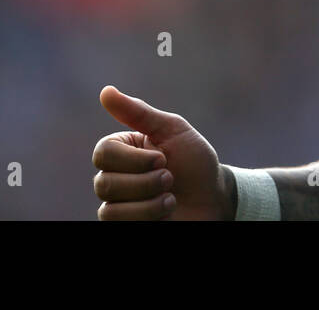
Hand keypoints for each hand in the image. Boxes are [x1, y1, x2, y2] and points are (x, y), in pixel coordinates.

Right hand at [92, 85, 233, 219]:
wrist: (215, 197)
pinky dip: (149, 217)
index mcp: (122, 150)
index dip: (134, 159)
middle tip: (170, 177)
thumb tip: (106, 91)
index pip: (103, 153)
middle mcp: (115, 178)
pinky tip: (166, 211)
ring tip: (170, 198)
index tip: (163, 157)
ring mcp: (119, 205)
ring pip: (110, 210)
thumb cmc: (195, 162)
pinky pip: (118, 225)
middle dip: (146, 182)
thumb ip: (138, 112)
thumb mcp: (172, 130)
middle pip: (104, 184)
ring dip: (149, 203)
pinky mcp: (126, 225)